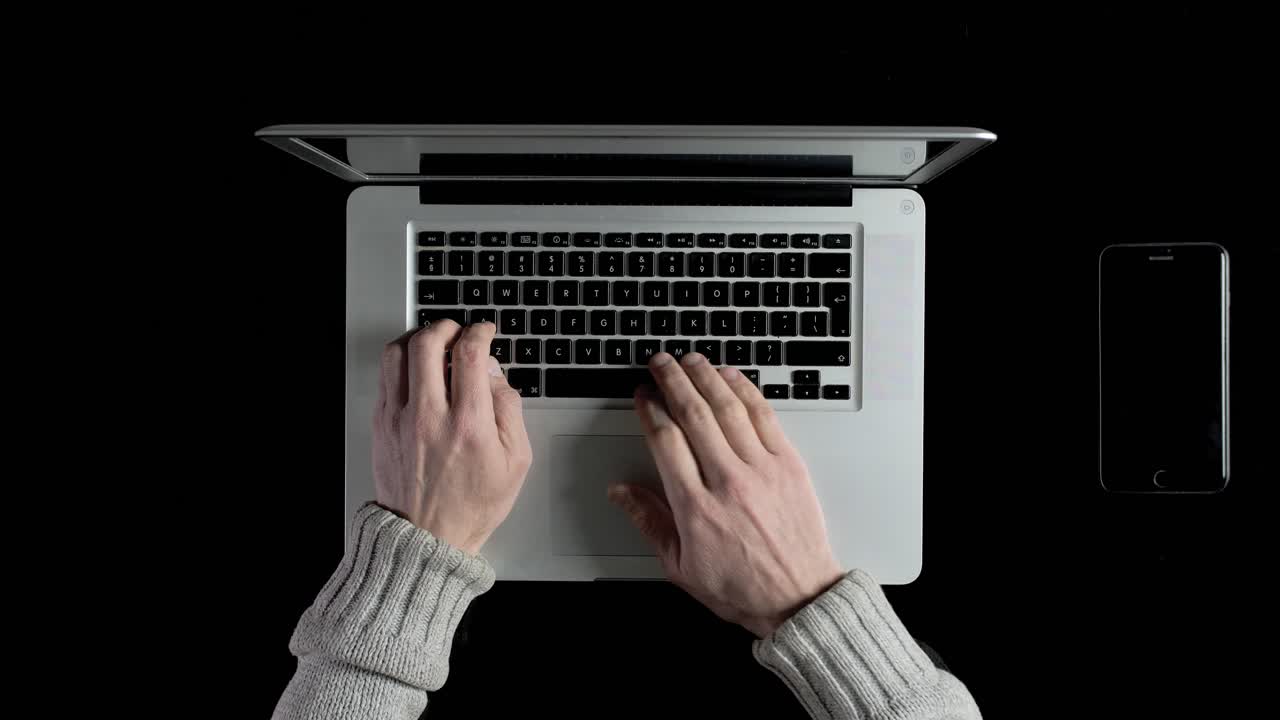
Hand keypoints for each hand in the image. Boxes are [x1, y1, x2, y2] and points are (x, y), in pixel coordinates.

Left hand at [373, 321, 531, 554]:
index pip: (470, 354)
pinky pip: (384, 376)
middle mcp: (430, 417)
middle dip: (448, 326)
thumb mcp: (516, 462)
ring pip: (398, 353)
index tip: (485, 332)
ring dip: (418, 337)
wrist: (427, 538)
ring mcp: (400, 420)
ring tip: (433, 343)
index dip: (480, 332)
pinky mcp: (381, 425)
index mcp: (469, 425)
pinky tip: (415, 367)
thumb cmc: (472, 504)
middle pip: (429, 342)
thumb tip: (495, 374)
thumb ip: (510, 410)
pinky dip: (400, 361)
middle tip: (458, 331)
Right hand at [610, 352, 844, 637]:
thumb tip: (620, 491)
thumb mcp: (680, 565)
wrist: (798, 598)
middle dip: (672, 381)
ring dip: (706, 377)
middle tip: (659, 363)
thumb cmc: (741, 587)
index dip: (649, 410)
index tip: (641, 396)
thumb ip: (648, 521)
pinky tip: (730, 376)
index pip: (665, 441)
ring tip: (690, 360)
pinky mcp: (789, 464)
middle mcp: (727, 482)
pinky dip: (745, 390)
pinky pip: (764, 416)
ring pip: (728, 408)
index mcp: (695, 508)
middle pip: (693, 414)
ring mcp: (761, 470)